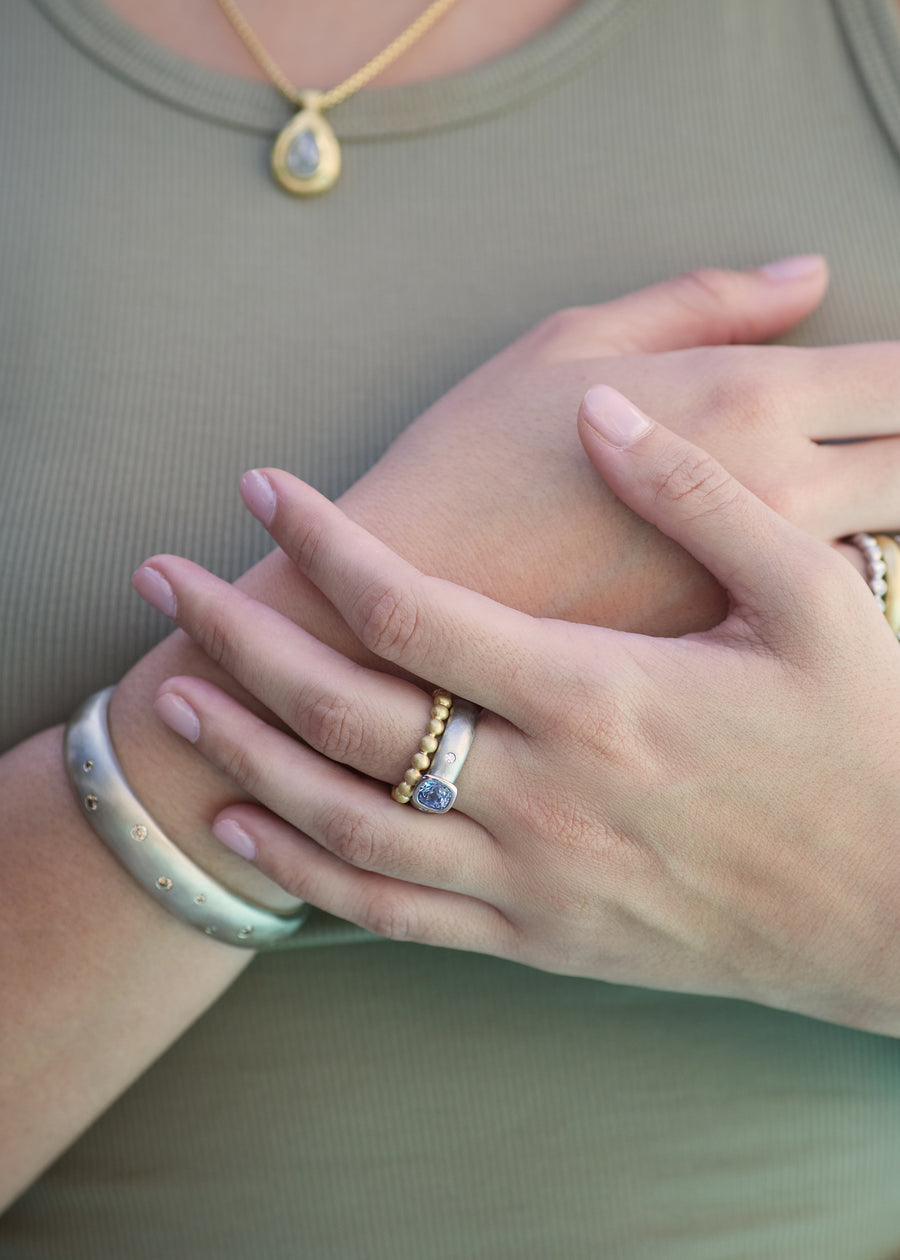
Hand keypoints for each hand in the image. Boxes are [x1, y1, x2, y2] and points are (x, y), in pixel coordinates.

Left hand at [138, 390, 899, 1035]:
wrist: (894, 916)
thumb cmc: (862, 754)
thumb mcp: (813, 603)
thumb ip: (701, 500)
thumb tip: (605, 414)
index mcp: (597, 695)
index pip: (411, 609)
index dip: (324, 540)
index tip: (266, 485)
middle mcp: (541, 793)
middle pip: (342, 710)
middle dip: (240, 635)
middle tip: (165, 579)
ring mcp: (529, 879)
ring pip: (342, 819)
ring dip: (245, 751)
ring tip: (176, 695)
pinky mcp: (536, 939)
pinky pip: (391, 912)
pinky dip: (306, 871)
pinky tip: (254, 830)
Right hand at [338, 260, 899, 635]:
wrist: (397, 609)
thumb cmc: (471, 465)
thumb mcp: (566, 344)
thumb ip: (700, 303)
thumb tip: (805, 276)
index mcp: (742, 398)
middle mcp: (773, 491)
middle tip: (888, 436)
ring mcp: (757, 581)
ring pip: (889, 545)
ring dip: (889, 514)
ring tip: (857, 497)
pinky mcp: (725, 647)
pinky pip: (821, 610)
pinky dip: (834, 582)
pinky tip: (800, 573)